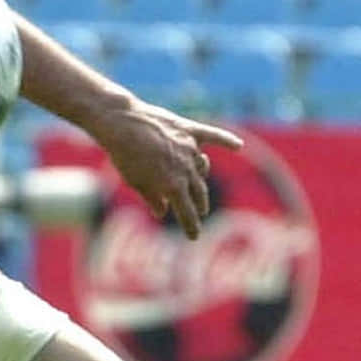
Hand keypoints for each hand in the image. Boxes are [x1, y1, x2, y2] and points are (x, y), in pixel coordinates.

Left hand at [86, 97, 242, 238]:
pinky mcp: (189, 130)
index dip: (191, 226)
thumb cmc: (124, 155)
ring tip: (199, 187)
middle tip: (200, 212)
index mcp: (172, 186)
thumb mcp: (135, 181)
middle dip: (199, 205)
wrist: (122, 123)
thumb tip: (161, 213)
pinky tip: (237, 145)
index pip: (186, 212)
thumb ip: (151, 198)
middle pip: (198, 192)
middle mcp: (186, 169)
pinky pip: (212, 135)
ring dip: (201, 178)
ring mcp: (190, 148)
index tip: (194, 237)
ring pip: (202, 167)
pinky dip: (225, 140)